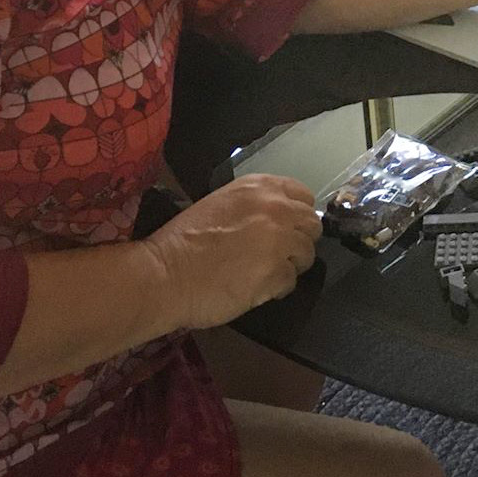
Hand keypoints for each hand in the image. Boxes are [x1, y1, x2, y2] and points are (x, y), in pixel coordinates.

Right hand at [143, 174, 322, 330]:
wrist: (165, 274)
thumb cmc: (184, 240)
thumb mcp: (222, 204)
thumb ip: (255, 207)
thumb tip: (275, 221)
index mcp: (261, 187)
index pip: (303, 196)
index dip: (297, 215)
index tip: (286, 228)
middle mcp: (277, 209)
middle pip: (312, 225)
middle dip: (299, 240)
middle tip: (278, 254)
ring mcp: (280, 241)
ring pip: (307, 254)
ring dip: (290, 265)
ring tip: (264, 273)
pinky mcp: (277, 273)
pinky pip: (291, 281)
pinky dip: (277, 288)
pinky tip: (256, 288)